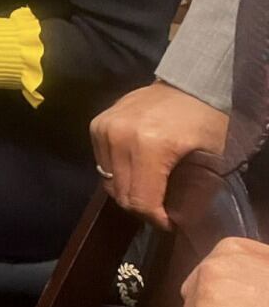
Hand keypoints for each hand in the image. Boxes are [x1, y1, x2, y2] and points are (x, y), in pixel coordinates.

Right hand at [90, 81, 227, 228]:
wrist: (189, 85)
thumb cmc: (206, 121)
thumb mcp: (210, 159)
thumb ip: (192, 192)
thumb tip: (175, 218)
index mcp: (149, 145)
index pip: (140, 200)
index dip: (155, 218)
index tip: (169, 221)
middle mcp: (119, 136)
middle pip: (120, 192)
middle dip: (141, 207)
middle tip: (161, 207)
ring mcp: (104, 128)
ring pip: (107, 180)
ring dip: (128, 190)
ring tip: (149, 187)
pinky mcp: (97, 124)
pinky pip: (101, 162)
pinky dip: (117, 172)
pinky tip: (136, 168)